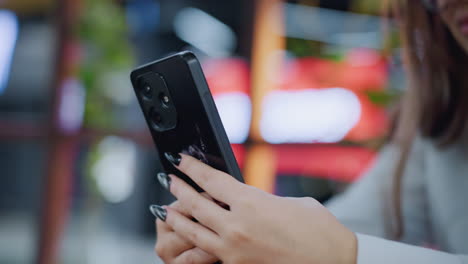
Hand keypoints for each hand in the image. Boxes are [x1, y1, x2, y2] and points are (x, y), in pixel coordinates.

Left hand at [152, 153, 356, 263]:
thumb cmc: (319, 229)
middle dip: (179, 189)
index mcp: (252, 202)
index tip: (181, 161)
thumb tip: (244, 199)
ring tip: (166, 209)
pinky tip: (189, 236)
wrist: (334, 262)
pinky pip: (207, 252)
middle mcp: (238, 225)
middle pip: (196, 203)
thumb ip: (260, 199)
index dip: (192, 168)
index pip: (211, 180)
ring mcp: (234, 249)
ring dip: (177, 218)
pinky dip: (194, 242)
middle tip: (169, 180)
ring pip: (194, 231)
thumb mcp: (288, 203)